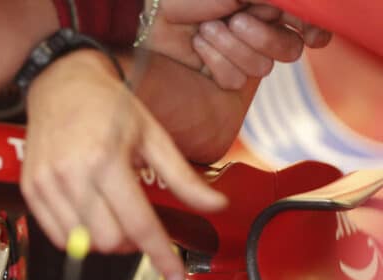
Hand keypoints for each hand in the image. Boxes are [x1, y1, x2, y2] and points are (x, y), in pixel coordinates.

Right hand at [21, 50, 226, 279]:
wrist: (60, 83)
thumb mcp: (153, 135)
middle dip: (132, 242)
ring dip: (105, 240)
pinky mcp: (31, 190)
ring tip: (112, 214)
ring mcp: (47, 184)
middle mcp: (72, 175)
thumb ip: (183, 177)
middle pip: (110, 240)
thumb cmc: (108, 106)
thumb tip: (216, 205)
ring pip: (83, 244)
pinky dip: (79, 237)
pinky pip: (58, 237)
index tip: (175, 275)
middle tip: (138, 223)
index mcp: (106, 159)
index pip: (138, 224)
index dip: (160, 255)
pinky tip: (90, 214)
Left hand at [146, 0, 331, 89]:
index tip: (313, 36)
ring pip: (262, 69)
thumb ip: (274, 0)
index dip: (315, 31)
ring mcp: (242, 56)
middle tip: (235, 19)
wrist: (155, 12)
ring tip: (205, 29)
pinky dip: (215, 61)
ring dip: (231, 47)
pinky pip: (234, 81)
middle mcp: (261, 31)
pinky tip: (198, 45)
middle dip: (263, 38)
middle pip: (290, 51)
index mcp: (271, 5)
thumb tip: (293, 8)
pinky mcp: (220, 77)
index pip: (309, 24)